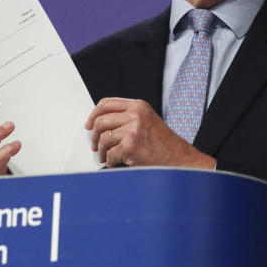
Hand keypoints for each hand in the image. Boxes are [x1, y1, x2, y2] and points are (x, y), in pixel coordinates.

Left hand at [85, 98, 216, 169]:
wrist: (178, 158)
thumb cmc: (163, 143)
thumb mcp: (147, 119)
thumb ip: (128, 116)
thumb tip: (101, 122)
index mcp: (138, 106)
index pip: (107, 103)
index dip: (94, 114)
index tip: (89, 124)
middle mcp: (135, 115)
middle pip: (101, 121)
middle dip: (94, 135)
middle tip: (95, 144)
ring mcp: (133, 130)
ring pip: (104, 138)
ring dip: (101, 150)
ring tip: (105, 156)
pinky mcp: (131, 146)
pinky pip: (110, 154)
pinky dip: (110, 161)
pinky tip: (115, 162)